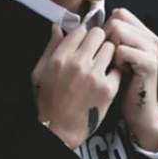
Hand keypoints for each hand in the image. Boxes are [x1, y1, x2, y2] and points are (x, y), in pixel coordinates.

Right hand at [31, 24, 122, 148]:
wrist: (58, 130)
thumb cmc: (47, 101)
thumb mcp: (39, 72)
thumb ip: (50, 47)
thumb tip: (57, 28)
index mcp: (60, 58)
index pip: (80, 30)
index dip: (83, 34)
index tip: (84, 41)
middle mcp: (78, 64)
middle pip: (98, 34)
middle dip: (97, 40)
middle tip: (95, 49)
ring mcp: (94, 76)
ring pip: (111, 48)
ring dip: (107, 53)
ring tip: (101, 63)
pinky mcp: (108, 89)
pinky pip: (118, 68)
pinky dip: (114, 71)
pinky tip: (106, 77)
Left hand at [104, 8, 157, 150]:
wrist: (138, 110)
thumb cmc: (121, 82)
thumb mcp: (115, 55)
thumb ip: (107, 36)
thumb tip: (85, 20)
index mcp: (143, 33)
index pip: (119, 13)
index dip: (106, 27)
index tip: (105, 46)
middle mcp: (151, 37)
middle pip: (117, 20)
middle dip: (106, 38)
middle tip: (110, 58)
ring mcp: (152, 49)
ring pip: (118, 31)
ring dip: (110, 49)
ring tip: (115, 64)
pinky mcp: (149, 63)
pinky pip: (122, 50)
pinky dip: (116, 61)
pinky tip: (120, 71)